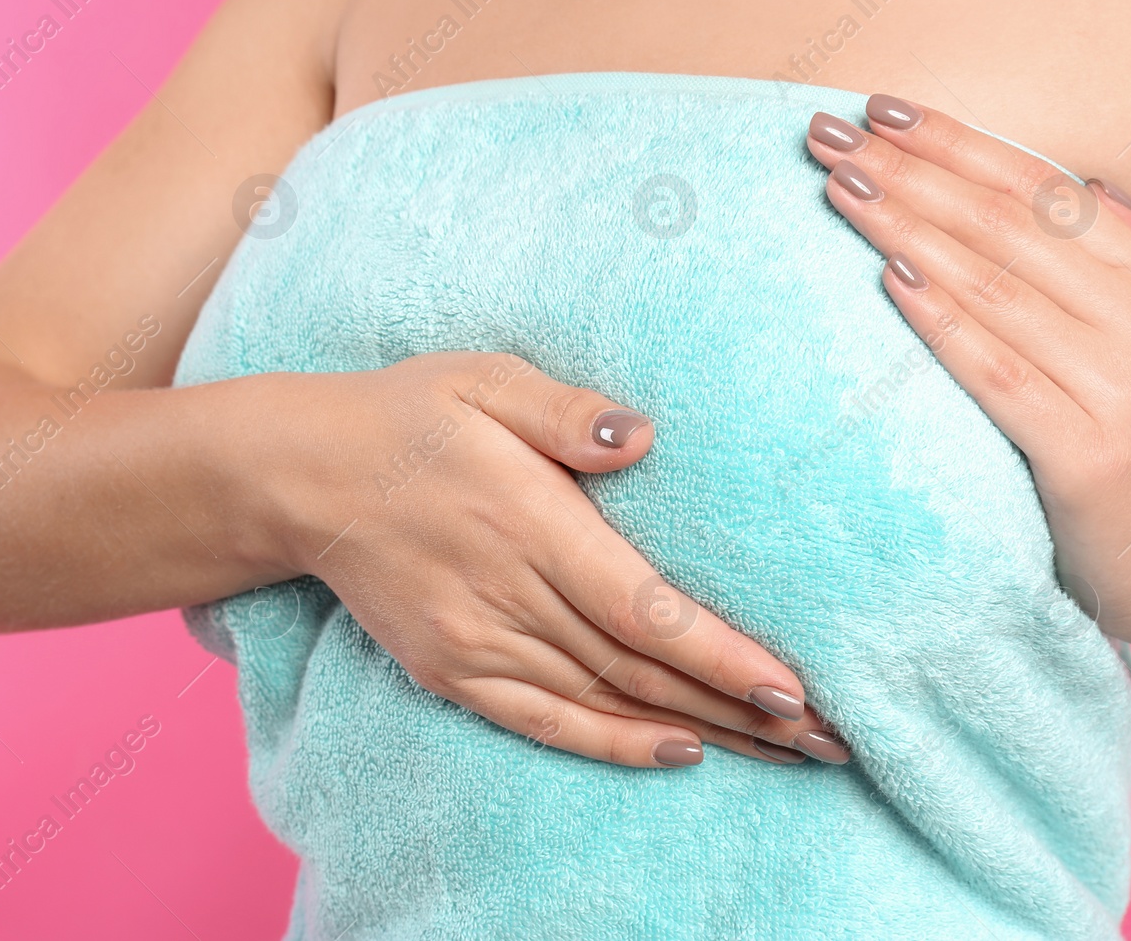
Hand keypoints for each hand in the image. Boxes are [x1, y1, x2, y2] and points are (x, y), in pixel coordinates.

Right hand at [237, 352, 849, 766]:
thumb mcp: (482, 379)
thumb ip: (565, 412)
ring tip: (782, 749)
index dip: (721, 656)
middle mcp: (507, 595)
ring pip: (605, 701)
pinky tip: (676, 750)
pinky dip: (613, 743)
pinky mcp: (452, 670)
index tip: (797, 687)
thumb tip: (643, 438)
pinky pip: (544, 721)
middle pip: (640, 667)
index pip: (644, 607)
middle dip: (739, 706)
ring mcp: (476, 642)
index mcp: (528, 521)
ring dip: (697, 728)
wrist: (303, 477)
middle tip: (828, 733)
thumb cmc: (407, 416)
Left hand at [806, 97, 1130, 675]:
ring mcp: (1119, 383)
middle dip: (909, 171)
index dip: (955, 141)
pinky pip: (998, 372)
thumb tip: (1082, 183)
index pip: (1037, 185)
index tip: (878, 108)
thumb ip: (1119, 255)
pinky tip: (890, 279)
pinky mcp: (1086, 451)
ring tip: (839, 188)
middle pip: (1004, 224)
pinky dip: (943, 321)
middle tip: (827, 135)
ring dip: (907, 228)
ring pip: (993, 286)